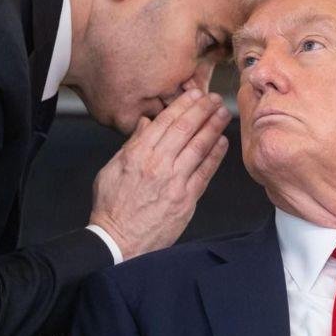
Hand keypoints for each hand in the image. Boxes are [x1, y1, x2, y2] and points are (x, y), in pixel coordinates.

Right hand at [89, 89, 230, 259]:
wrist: (118, 241)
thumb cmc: (112, 208)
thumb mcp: (112, 169)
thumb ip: (132, 145)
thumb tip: (147, 124)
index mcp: (138, 155)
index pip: (165, 122)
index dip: (183, 105)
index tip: (194, 94)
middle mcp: (158, 165)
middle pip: (185, 130)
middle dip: (203, 110)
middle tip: (214, 99)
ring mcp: (174, 182)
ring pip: (199, 147)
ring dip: (213, 128)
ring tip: (223, 114)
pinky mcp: (186, 199)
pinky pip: (205, 172)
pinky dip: (215, 156)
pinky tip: (222, 143)